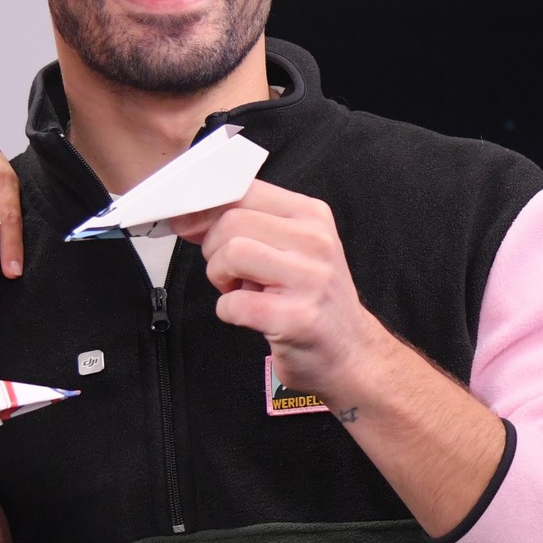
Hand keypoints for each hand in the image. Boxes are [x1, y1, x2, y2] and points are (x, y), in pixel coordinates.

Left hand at [173, 180, 387, 404]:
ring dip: (219, 277)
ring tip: (240, 289)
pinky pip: (233, 303)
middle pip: (232, 221)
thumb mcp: (292, 247)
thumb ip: (249, 225)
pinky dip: (228, 310)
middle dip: (213, 249)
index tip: (194, 226)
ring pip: (231, 253)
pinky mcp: (296, 317)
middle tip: (230, 272)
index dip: (207, 209)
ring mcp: (310, 279)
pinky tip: (249, 314)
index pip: (244, 189)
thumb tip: (193, 214)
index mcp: (313, 216)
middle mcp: (316, 241)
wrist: (350, 352)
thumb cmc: (312, 299)